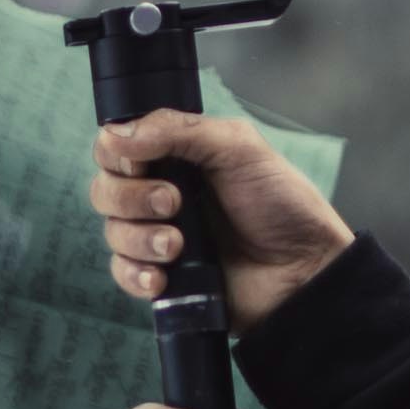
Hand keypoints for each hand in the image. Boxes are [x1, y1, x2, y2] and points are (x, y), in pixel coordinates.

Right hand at [90, 111, 354, 329]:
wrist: (304, 271)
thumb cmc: (283, 205)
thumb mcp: (238, 148)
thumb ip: (177, 131)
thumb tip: (115, 134)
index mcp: (177, 158)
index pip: (116, 148)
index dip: (118, 154)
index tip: (142, 164)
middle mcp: (163, 194)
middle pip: (105, 190)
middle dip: (130, 197)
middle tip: (173, 203)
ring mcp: (161, 237)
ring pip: (112, 232)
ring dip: (139, 238)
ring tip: (179, 245)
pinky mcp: (165, 278)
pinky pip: (123, 274)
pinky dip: (135, 274)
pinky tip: (162, 277)